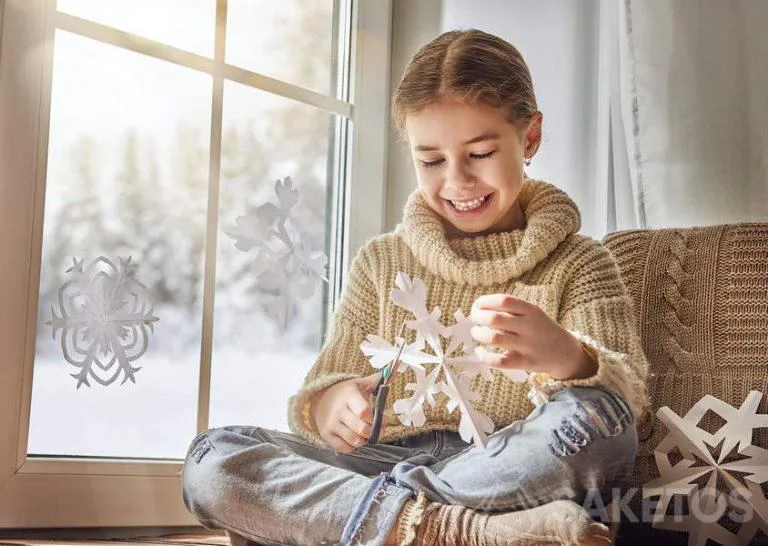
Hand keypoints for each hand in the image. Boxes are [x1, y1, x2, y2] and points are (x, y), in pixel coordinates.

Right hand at [311, 373, 390, 452]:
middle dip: (374, 431)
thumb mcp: (358, 384)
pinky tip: (355, 438)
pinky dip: (353, 446)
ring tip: (367, 433)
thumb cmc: (345, 393)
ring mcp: (331, 424)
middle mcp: (339, 411)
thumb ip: (375, 381)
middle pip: (362, 429)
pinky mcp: (327, 435)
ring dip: (365, 440)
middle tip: (378, 429)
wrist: (320, 398)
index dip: (377, 418)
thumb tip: (390, 374)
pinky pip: (344, 448)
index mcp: (349, 396)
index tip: (384, 418)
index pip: (364, 411)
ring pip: (354, 440)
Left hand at [469, 294, 585, 379]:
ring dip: (479, 334)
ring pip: (495, 339)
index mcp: (531, 310)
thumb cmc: (541, 329)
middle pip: (495, 319)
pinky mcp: (526, 363)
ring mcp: (528, 346)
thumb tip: (479, 309)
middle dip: (478, 317)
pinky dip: (485, 356)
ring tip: (476, 332)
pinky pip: (500, 361)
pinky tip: (480, 352)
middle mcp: (530, 326)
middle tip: (474, 319)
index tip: (477, 305)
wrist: (566, 353)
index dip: (484, 301)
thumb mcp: (532, 313)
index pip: (503, 300)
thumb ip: (511, 310)